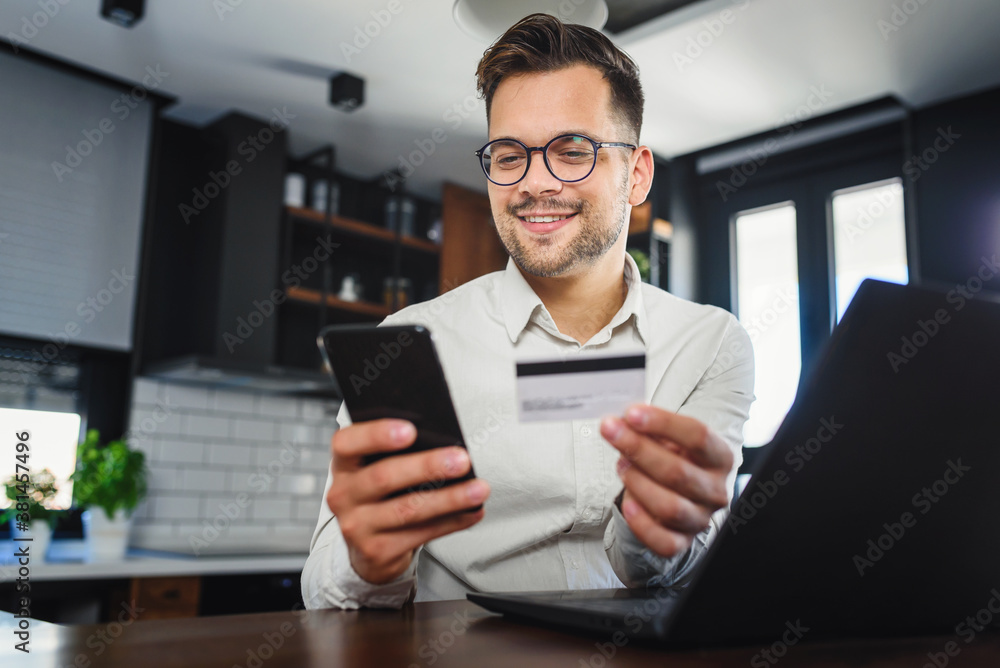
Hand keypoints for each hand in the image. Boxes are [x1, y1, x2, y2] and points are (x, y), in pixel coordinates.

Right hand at [326, 419, 489, 583]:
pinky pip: (421, 534)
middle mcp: (343, 495)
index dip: (376, 434)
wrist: (367, 548)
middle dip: (427, 467)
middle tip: (462, 460)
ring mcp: (357, 526)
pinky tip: (472, 511)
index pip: (346, 443)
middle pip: (384, 477)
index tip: (411, 430)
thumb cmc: (380, 495)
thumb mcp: (375, 470)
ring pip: (408, 509)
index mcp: (343, 465)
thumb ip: (395, 454)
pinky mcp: (377, 551)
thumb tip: (444, 441)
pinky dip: (452, 522)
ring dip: (449, 498)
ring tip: (478, 489)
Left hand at [600, 405, 732, 557]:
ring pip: (670, 508)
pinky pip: (664, 542)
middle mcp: (716, 490)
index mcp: (720, 457)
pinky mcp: (683, 541)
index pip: (698, 437)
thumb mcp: (668, 438)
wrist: (679, 491)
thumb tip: (620, 422)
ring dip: (638, 483)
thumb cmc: (673, 457)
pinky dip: (641, 524)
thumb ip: (649, 428)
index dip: (662, 423)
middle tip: (611, 432)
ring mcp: (701, 519)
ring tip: (621, 465)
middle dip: (638, 449)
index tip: (631, 413)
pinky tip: (627, 503)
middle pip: (678, 472)